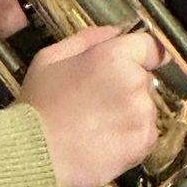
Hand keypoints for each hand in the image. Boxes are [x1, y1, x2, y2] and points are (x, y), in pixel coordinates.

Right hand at [19, 24, 163, 186]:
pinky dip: (130, 137)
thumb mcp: (50, 58)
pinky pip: (146, 133)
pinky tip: (103, 138)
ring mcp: (141, 113)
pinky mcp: (143, 141)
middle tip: (97, 99)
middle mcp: (133, 82)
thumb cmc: (37, 109)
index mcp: (113, 57)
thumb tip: (115, 32)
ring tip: (96, 122)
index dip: (144, 53)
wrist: (35, 154)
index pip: (151, 45)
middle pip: (145, 78)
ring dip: (130, 112)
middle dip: (127, 86)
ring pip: (146, 107)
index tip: (141, 60)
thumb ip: (89, 39)